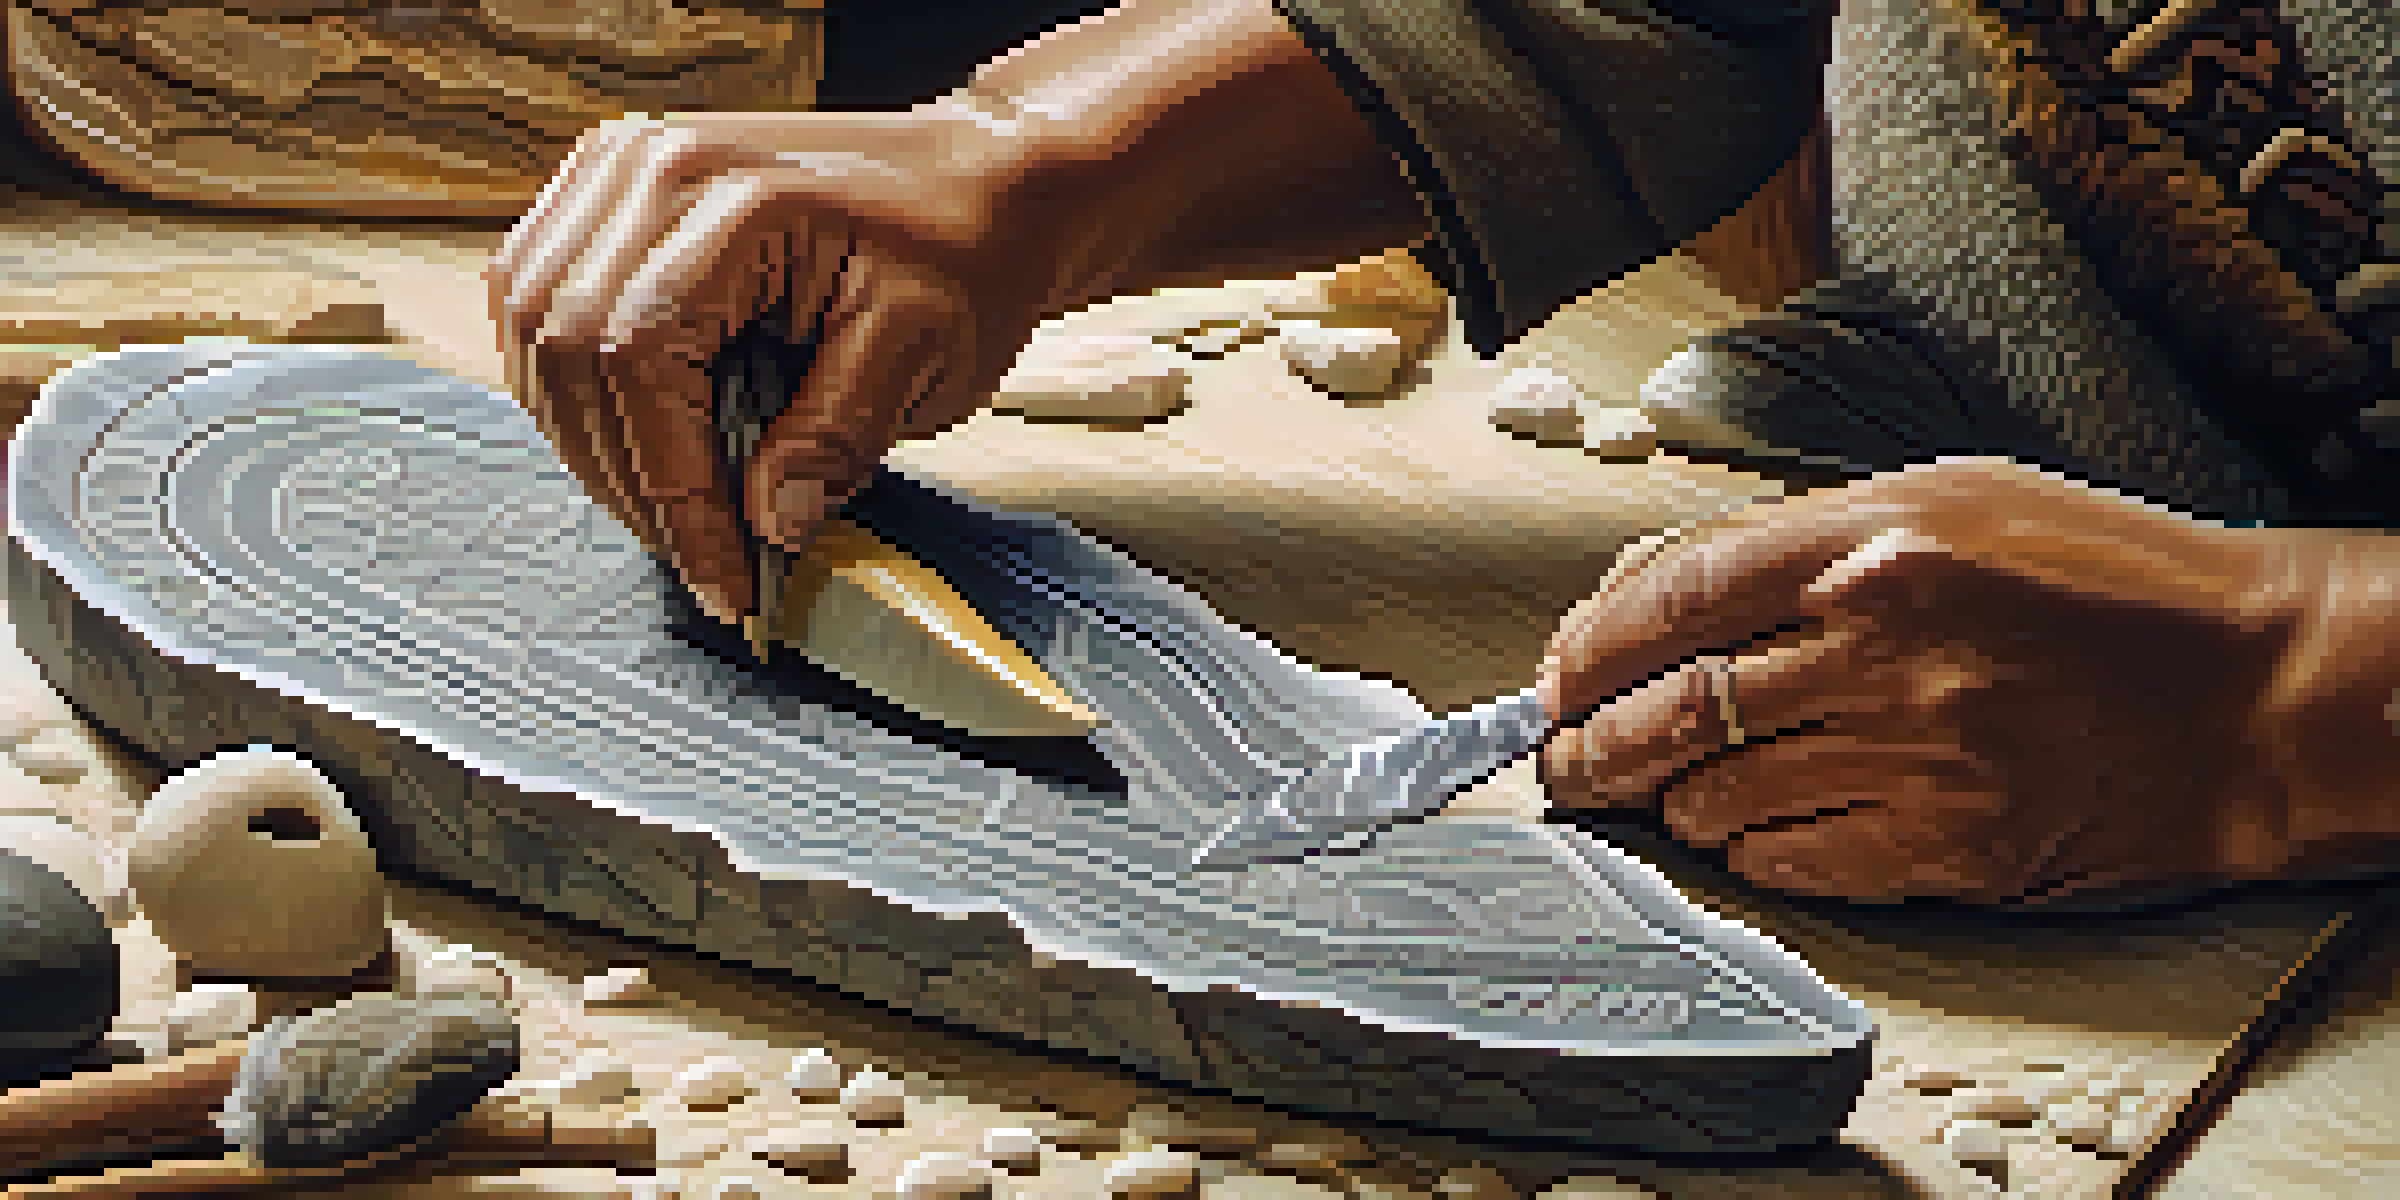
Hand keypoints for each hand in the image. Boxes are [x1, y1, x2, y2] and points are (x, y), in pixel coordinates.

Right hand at [485, 105, 1074, 623]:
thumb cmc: (963, 250)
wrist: (977, 183)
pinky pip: (537, 298)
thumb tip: (766, 519)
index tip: (722, 577)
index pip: (641, 359)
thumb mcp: (927, 351)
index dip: (670, 489)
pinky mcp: (608, 189)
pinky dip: (572, 384)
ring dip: (591, 440)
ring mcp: (619, 166)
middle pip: (568, 345)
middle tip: (699, 557)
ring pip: (535, 327)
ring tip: (673, 510)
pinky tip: (635, 438)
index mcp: (734, 194)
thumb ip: (838, 435)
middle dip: (626, 478)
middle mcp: (652, 164)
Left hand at [1536, 459, 2399, 905]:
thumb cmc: (2103, 583)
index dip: (1585, 648)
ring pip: (1715, 798)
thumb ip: (1792, 537)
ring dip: (1673, 802)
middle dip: (1588, 748)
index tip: (1554, 680)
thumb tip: (1646, 592)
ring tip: (1671, 792)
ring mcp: (1915, 755)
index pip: (1668, 596)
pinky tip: (1757, 828)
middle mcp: (1879, 647)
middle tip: (1563, 764)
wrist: (2253, 691)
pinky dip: (1750, 850)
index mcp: (1871, 542)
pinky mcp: (1949, 848)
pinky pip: (1791, 863)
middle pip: (1670, 712)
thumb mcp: (1946, 500)